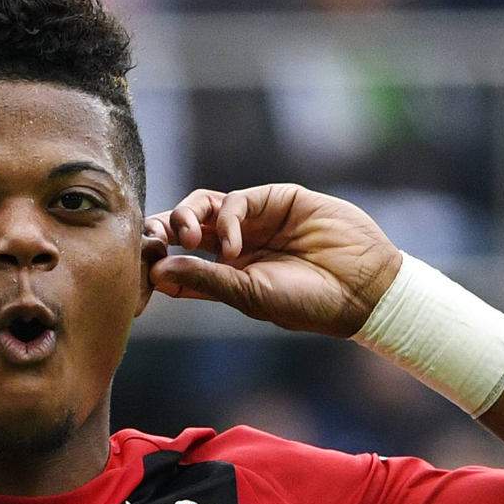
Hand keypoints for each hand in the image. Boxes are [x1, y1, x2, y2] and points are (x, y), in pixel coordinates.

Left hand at [144, 185, 402, 338]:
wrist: (362, 288)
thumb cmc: (307, 303)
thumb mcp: (249, 296)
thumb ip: (205, 280)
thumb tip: (156, 271)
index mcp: (224, 275)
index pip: (177, 260)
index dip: (155, 258)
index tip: (141, 266)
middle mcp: (234, 245)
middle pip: (182, 226)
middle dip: (162, 229)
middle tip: (156, 241)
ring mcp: (254, 220)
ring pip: (203, 205)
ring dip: (186, 216)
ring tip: (190, 238)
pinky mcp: (275, 200)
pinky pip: (236, 200)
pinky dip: (227, 219)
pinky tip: (235, 245)